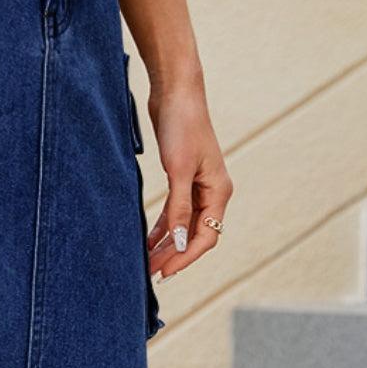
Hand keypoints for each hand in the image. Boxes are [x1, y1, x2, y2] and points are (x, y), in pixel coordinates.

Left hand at [144, 82, 232, 280]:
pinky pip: (175, 212)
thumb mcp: (179, 171)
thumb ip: (179, 209)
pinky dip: (163, 227)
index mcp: (219, 193)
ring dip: (166, 244)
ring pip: (184, 226)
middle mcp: (213, 193)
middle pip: (195, 235)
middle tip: (150, 273)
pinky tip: (148, 240)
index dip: (184, 258)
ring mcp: (199, 187)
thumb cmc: (182, 127)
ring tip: (147, 261)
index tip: (163, 272)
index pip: (205, 238)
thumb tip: (177, 242)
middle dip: (173, 255)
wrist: (176, 94)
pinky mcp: (183, 179)